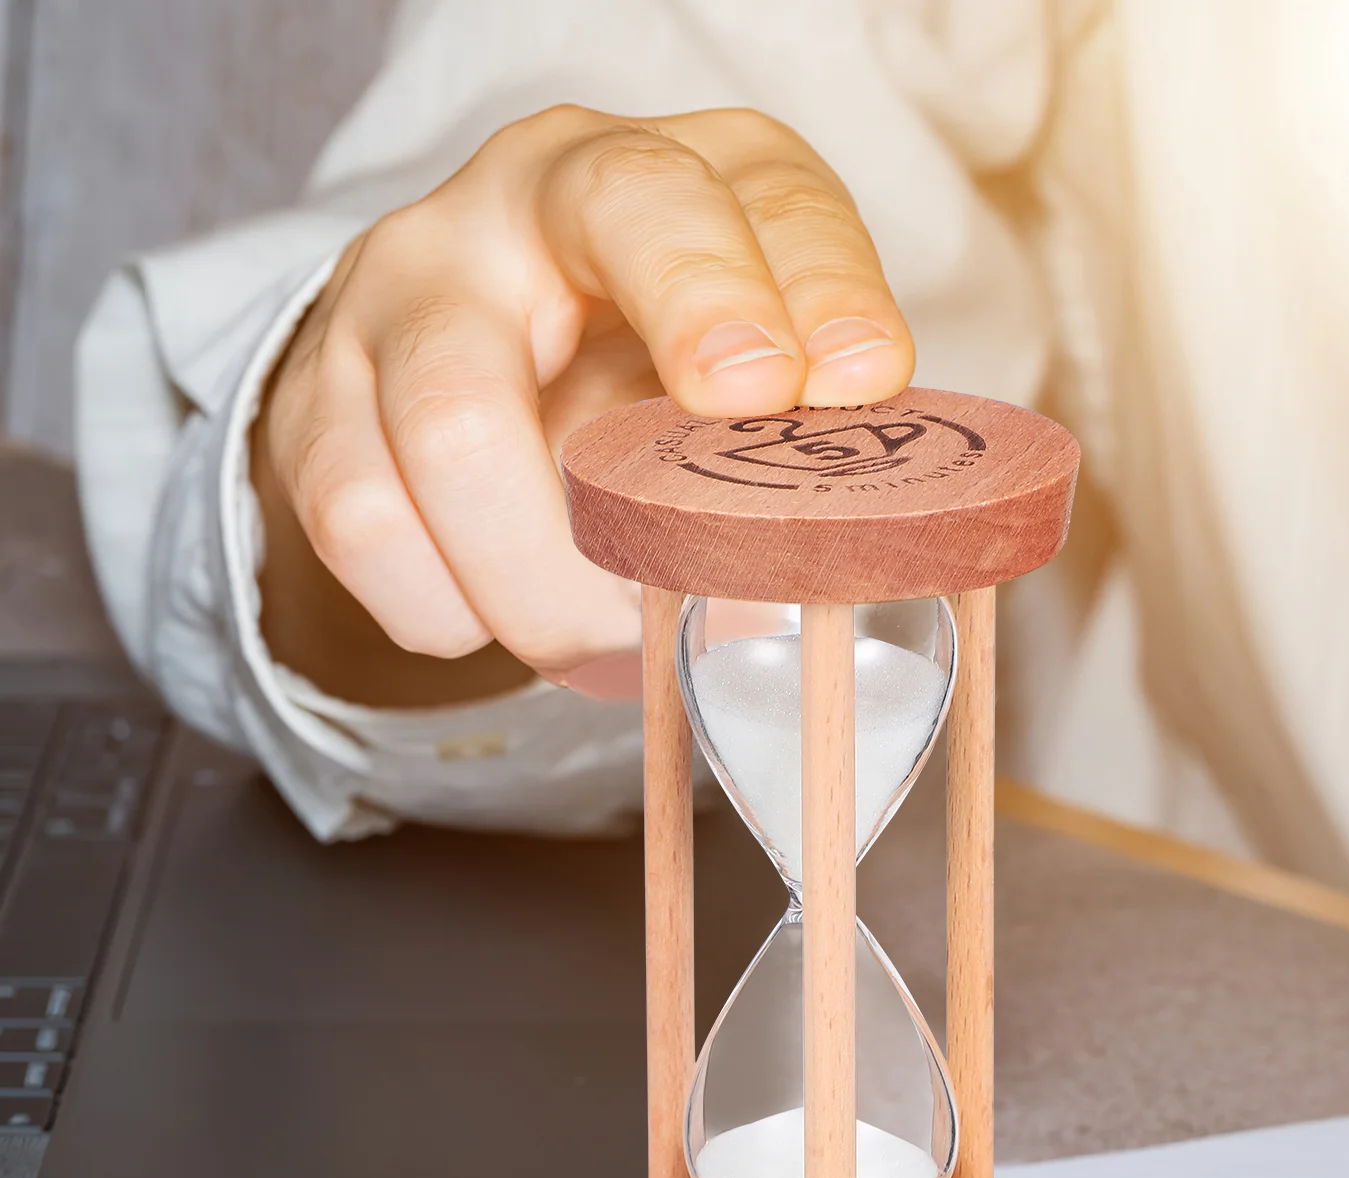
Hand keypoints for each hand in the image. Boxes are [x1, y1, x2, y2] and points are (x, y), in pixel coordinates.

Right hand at [254, 105, 913, 702]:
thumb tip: (811, 567)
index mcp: (641, 177)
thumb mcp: (755, 337)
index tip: (839, 388)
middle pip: (538, 322)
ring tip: (604, 637)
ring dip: (545, 585)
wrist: (485, 336)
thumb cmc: (649, 340)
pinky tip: (503, 611)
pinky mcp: (318, 402)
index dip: (760, 297)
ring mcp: (397, 300)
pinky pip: (367, 528)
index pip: (683, 200)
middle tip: (689, 582)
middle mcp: (507, 209)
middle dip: (636, 461)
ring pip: (453, 440)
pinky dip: (449, 608)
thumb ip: (798, 415)